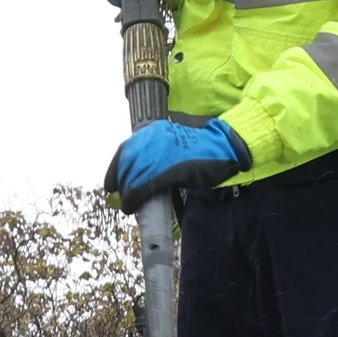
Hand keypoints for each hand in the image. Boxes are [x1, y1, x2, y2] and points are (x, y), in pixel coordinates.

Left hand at [105, 116, 242, 205]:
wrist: (227, 144)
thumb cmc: (206, 142)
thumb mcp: (176, 134)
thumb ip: (159, 142)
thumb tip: (145, 159)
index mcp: (153, 130)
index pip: (124, 151)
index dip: (114, 170)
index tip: (110, 183)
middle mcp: (152, 139)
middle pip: (126, 166)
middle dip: (120, 184)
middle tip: (121, 197)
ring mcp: (160, 155)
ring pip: (132, 178)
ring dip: (126, 195)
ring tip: (127, 206)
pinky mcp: (169, 171)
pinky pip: (143, 188)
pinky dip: (134, 199)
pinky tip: (132, 207)